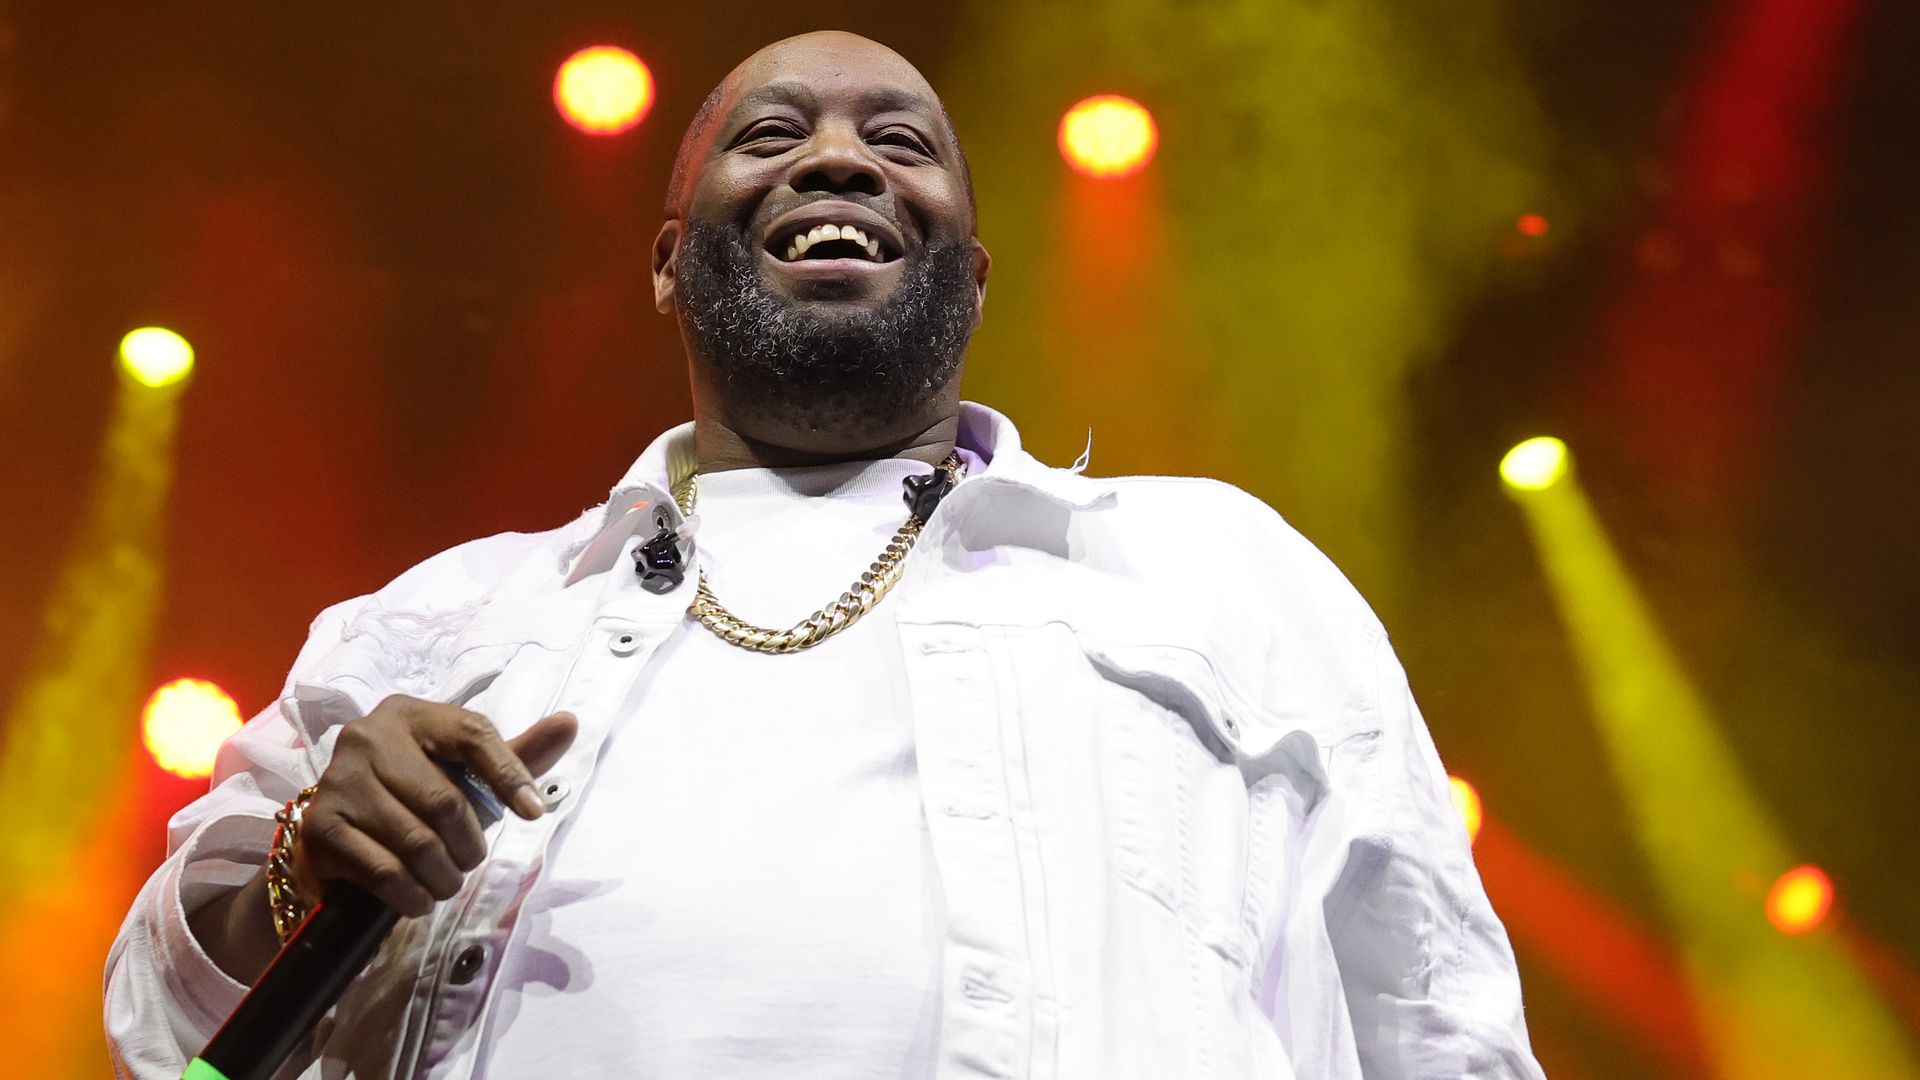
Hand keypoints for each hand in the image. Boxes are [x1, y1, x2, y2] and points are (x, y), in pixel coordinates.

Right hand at [290, 695, 577, 916]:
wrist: (337, 838)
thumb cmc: (413, 796)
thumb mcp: (465, 772)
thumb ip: (517, 755)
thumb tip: (570, 723)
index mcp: (410, 714)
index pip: (473, 735)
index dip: (511, 776)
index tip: (534, 814)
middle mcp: (366, 737)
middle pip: (447, 801)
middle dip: (470, 846)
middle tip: (468, 862)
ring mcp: (337, 782)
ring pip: (418, 842)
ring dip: (444, 877)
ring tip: (444, 881)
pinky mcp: (320, 829)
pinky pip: (386, 873)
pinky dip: (413, 896)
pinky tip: (417, 898)